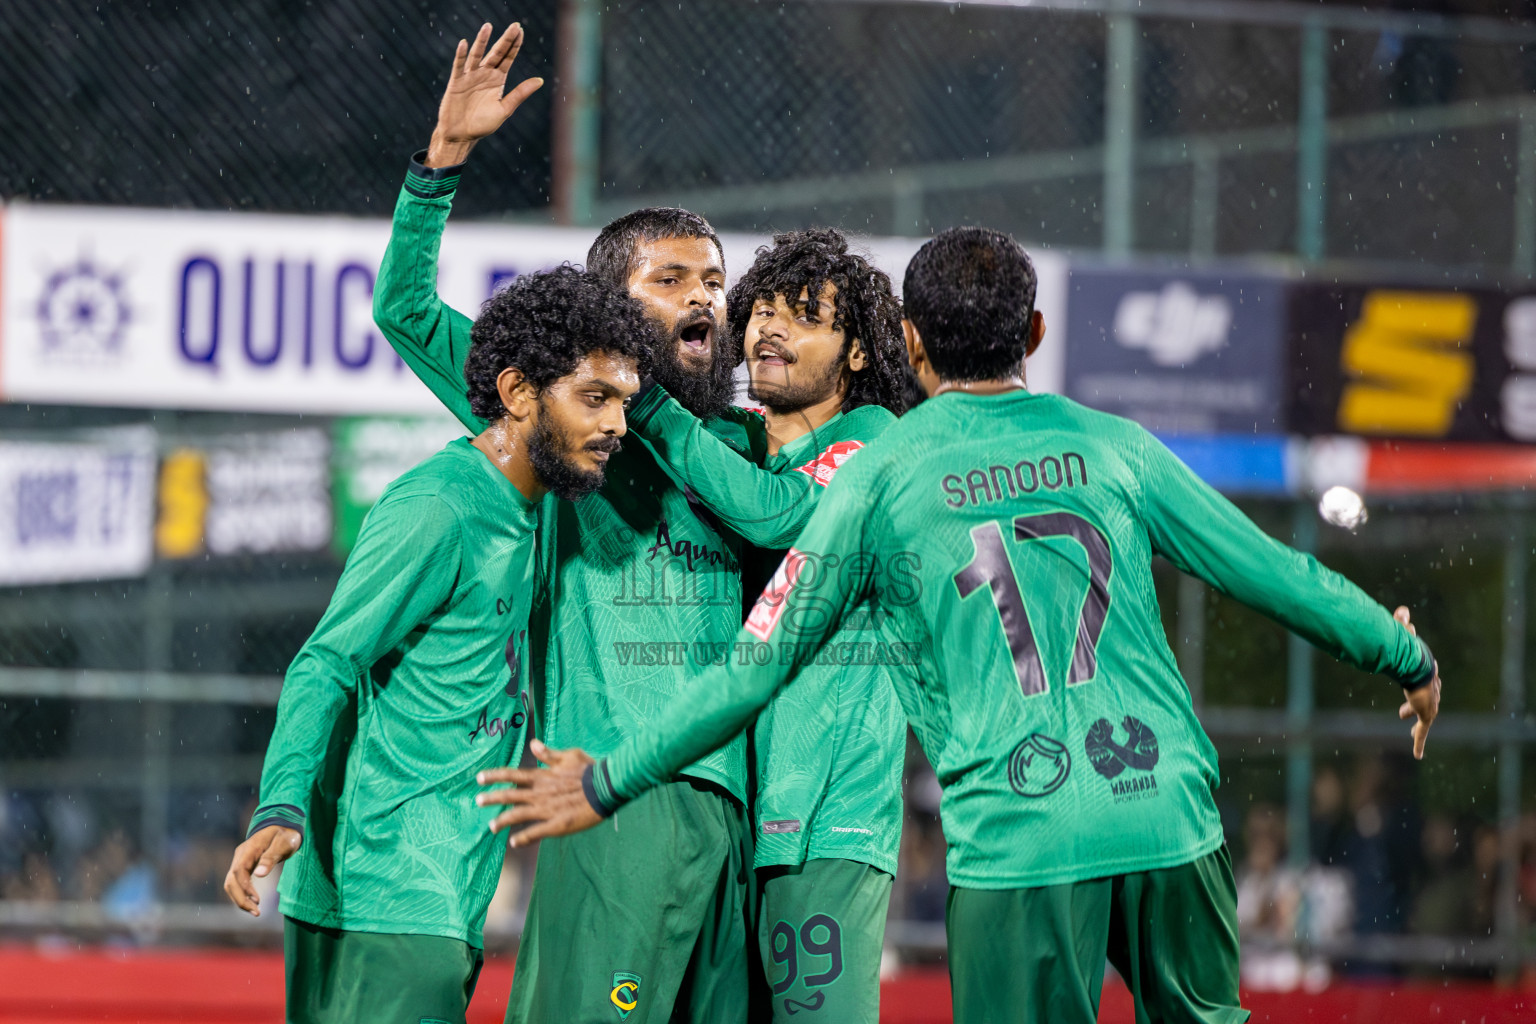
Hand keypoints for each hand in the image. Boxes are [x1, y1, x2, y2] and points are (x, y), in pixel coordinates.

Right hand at [223, 825, 301, 915]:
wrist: (283, 826)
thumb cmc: (286, 835)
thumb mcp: (284, 843)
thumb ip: (271, 857)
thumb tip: (259, 874)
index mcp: (250, 847)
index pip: (240, 870)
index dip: (245, 887)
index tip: (257, 899)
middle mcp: (241, 855)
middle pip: (231, 880)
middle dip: (241, 899)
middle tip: (257, 912)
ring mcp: (240, 860)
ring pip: (231, 884)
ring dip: (240, 900)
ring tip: (256, 912)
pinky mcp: (243, 866)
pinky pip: (237, 883)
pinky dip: (242, 895)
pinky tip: (252, 904)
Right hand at [426, 22, 543, 166]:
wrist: (461, 136)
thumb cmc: (483, 124)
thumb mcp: (505, 109)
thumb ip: (520, 93)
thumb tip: (540, 80)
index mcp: (498, 80)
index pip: (508, 58)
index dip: (514, 45)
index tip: (521, 31)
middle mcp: (484, 74)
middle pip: (496, 53)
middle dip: (505, 40)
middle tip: (515, 26)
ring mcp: (470, 76)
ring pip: (477, 55)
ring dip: (482, 41)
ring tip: (488, 26)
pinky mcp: (456, 82)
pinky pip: (459, 66)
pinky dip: (461, 55)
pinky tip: (464, 43)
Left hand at [476, 740, 601, 846]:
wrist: (604, 788)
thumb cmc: (589, 770)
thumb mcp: (569, 756)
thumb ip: (548, 754)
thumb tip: (533, 744)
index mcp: (542, 776)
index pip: (512, 775)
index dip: (495, 776)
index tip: (479, 778)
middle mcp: (539, 793)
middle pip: (510, 796)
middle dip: (492, 798)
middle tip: (477, 801)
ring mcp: (546, 810)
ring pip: (518, 815)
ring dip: (502, 821)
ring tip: (491, 827)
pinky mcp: (556, 825)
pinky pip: (535, 832)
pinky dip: (523, 838)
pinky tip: (513, 843)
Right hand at [1394, 606, 1440, 759]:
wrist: (1418, 665)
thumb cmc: (1408, 650)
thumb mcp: (1402, 636)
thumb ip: (1401, 624)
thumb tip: (1402, 610)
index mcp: (1426, 672)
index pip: (1424, 680)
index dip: (1415, 686)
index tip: (1408, 690)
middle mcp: (1431, 689)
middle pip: (1426, 699)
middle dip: (1417, 705)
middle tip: (1404, 713)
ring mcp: (1430, 703)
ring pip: (1425, 716)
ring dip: (1417, 723)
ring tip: (1409, 729)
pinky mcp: (1427, 714)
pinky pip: (1422, 731)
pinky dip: (1419, 743)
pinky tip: (1418, 755)